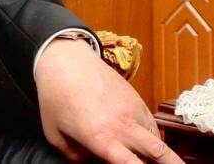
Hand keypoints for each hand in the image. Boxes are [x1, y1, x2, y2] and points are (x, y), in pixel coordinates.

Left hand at [35, 39, 183, 163]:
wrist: (65, 60)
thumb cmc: (56, 97)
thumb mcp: (55, 134)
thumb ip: (74, 156)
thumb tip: (89, 162)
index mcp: (100, 137)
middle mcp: (121, 125)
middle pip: (159, 153)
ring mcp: (132, 110)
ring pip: (158, 139)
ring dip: (159, 153)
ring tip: (154, 160)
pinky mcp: (136, 99)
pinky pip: (152, 124)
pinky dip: (152, 136)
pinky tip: (143, 142)